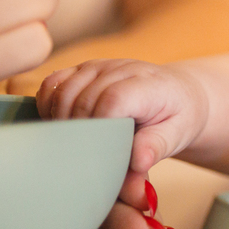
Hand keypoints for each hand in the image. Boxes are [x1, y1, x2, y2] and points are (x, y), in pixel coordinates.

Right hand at [37, 58, 206, 228]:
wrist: (179, 94)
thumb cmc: (178, 118)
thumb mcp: (178, 135)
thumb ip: (158, 147)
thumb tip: (139, 162)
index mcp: (148, 85)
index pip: (112, 100)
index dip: (99, 127)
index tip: (98, 153)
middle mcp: (121, 69)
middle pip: (81, 98)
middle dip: (78, 132)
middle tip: (84, 158)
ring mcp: (99, 66)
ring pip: (61, 90)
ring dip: (59, 121)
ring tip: (73, 144)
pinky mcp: (82, 69)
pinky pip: (52, 84)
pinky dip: (48, 106)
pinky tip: (61, 127)